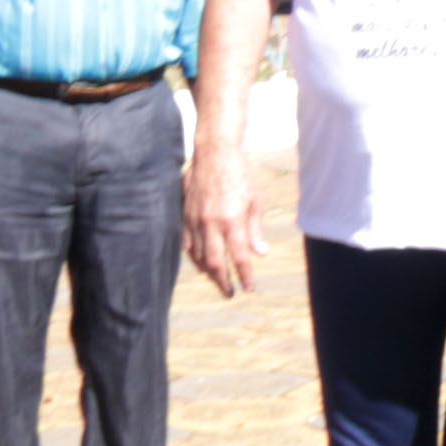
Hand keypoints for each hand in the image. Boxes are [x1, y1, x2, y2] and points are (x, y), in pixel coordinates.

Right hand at [181, 157, 259, 299]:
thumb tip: (261, 254)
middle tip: (230, 293)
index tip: (249, 289)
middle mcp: (211, 223)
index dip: (245, 276)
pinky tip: (200, 262)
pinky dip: (194, 256)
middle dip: (223, 281)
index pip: (240, 257)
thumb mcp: (255, 201)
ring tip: (217, 280)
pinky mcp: (184, 215)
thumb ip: (255, 230)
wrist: (214, 153)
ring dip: (208, 271)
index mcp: (232, 220)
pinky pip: (187, 243)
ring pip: (198, 255)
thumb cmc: (240, 175)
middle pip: (215, 262)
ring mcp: (195, 220)